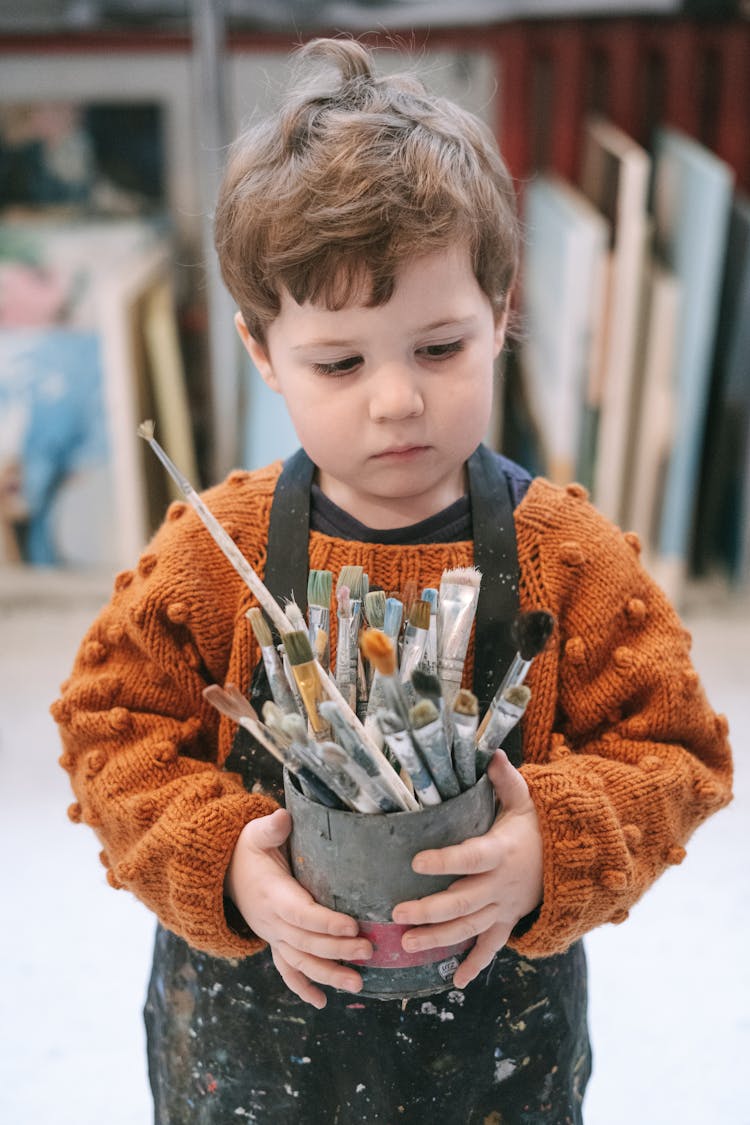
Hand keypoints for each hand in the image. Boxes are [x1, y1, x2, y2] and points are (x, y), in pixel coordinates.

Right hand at [226, 808, 372, 1007]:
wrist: (222, 872)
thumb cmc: (246, 849)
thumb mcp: (255, 833)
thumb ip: (270, 827)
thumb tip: (282, 818)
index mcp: (272, 894)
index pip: (301, 913)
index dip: (325, 922)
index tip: (352, 926)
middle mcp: (271, 921)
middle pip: (307, 941)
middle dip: (338, 949)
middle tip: (369, 950)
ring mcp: (272, 936)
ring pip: (300, 962)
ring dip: (328, 975)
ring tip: (358, 983)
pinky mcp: (274, 943)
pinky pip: (287, 970)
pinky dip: (303, 987)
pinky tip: (323, 1002)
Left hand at [391, 750, 543, 988]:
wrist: (570, 861)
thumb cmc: (536, 826)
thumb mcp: (525, 800)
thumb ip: (506, 779)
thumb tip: (492, 752)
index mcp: (501, 851)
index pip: (470, 857)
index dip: (445, 860)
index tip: (416, 860)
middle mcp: (500, 884)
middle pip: (462, 902)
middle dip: (429, 911)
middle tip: (397, 914)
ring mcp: (503, 907)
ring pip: (469, 928)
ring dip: (438, 939)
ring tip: (407, 944)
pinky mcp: (507, 921)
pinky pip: (491, 947)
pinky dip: (475, 964)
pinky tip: (454, 980)